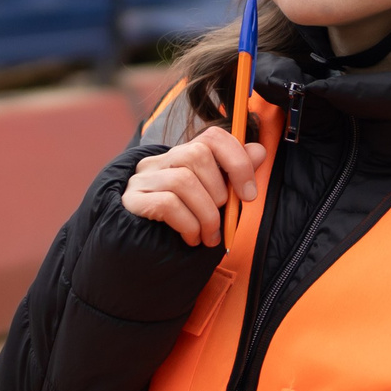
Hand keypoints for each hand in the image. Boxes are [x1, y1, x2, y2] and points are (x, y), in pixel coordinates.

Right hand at [122, 125, 268, 246]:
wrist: (142, 254)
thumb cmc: (184, 224)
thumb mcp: (212, 200)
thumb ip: (233, 175)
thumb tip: (259, 151)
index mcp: (181, 157)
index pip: (212, 136)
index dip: (237, 160)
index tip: (248, 194)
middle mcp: (159, 162)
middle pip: (196, 154)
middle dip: (219, 192)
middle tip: (220, 221)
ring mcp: (142, 180)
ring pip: (183, 180)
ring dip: (206, 214)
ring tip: (208, 236)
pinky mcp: (132, 201)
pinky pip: (167, 203)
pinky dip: (188, 224)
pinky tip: (191, 239)